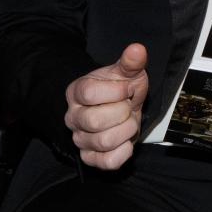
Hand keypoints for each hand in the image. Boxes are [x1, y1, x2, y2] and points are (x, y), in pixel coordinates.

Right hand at [64, 43, 148, 169]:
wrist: (120, 107)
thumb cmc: (121, 89)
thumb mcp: (127, 73)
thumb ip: (131, 62)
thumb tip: (137, 49)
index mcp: (77, 92)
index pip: (89, 93)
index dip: (116, 90)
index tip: (126, 89)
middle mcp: (73, 117)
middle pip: (94, 121)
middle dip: (122, 112)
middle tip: (127, 106)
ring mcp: (80, 139)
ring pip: (103, 142)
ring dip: (126, 130)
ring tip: (127, 121)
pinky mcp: (92, 158)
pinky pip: (108, 162)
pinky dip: (124, 151)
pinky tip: (126, 139)